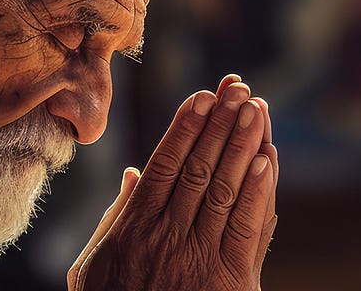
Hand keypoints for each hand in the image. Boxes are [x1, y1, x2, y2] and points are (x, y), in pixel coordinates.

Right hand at [69, 75, 278, 289]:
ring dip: (242, 145)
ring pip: (223, 190)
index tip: (203, 96)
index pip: (166, 165)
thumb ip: (117, 217)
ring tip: (255, 109)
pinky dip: (258, 193)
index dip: (187, 127)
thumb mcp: (95, 266)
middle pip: (198, 167)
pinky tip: (266, 161)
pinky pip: (246, 229)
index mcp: (135, 227)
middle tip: (238, 88)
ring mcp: (198, 258)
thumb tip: (133, 174)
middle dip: (220, 124)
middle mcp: (166, 236)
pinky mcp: (228, 282)